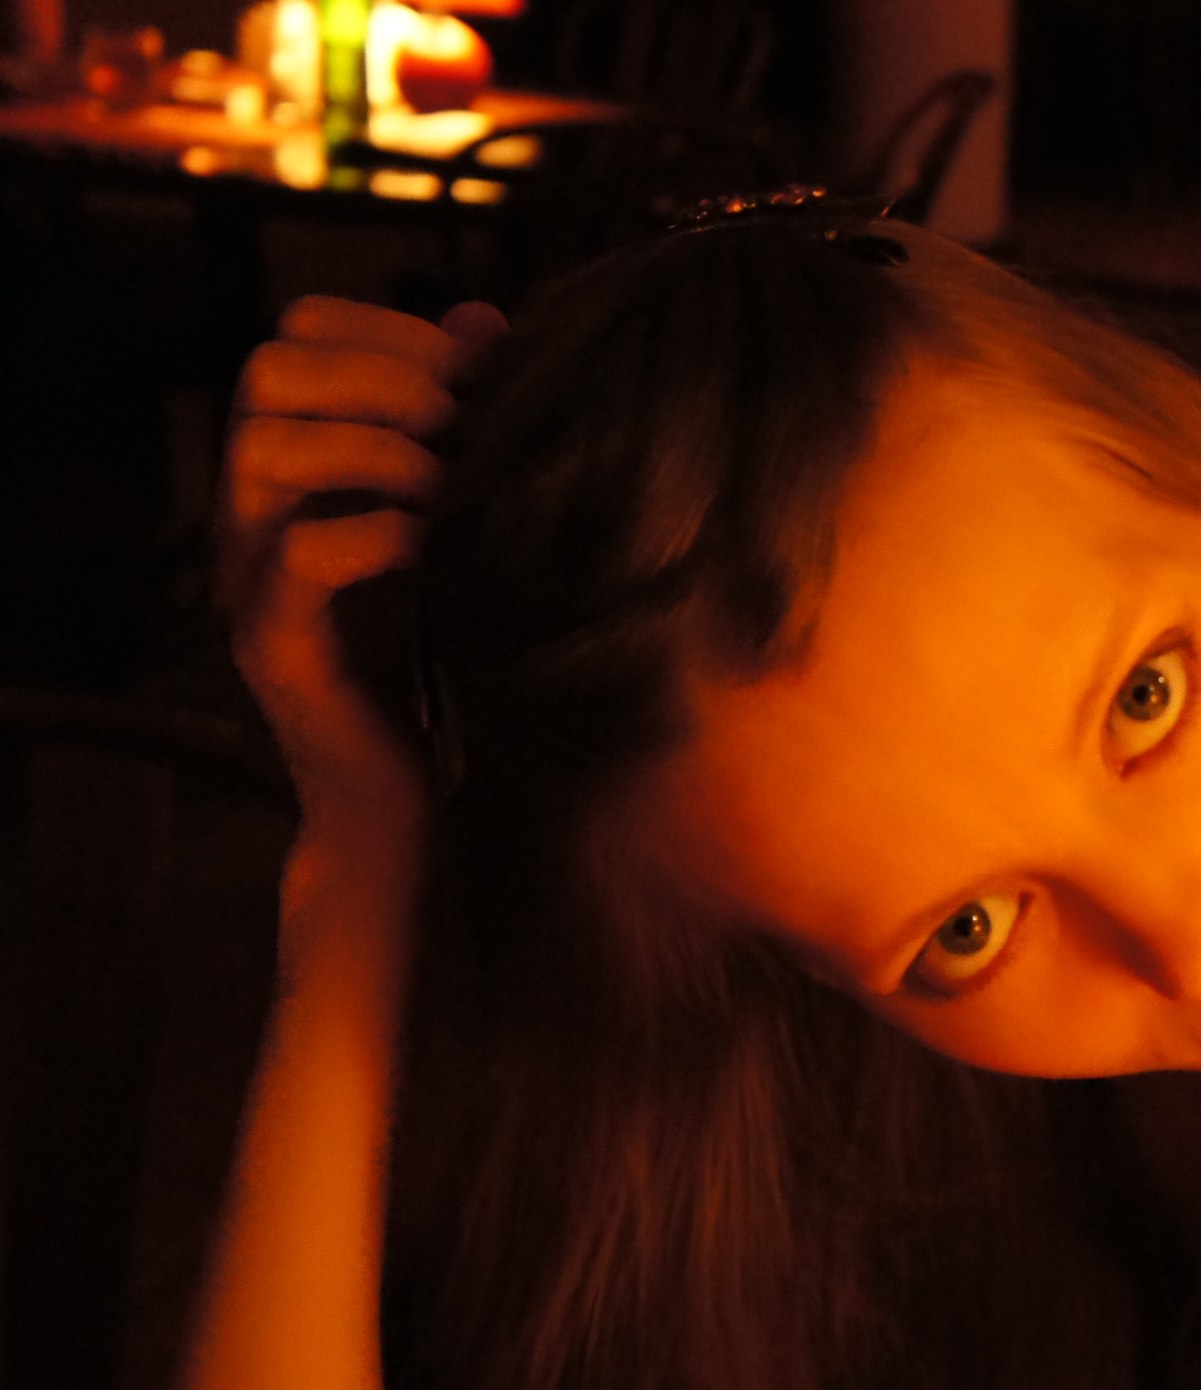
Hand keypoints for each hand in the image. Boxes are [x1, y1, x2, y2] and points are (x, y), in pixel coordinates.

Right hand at [222, 296, 505, 846]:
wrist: (420, 797)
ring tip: (453, 491)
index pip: (301, 331)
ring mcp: (251, 572)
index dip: (391, 330)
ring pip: (267, 449)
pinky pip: (300, 556)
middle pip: (270, 371)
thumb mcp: (463, 515)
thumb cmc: (453, 644)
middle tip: (464, 429)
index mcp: (297, 457)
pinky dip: (379, 537)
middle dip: (382, 377)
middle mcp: (254, 503)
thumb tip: (486, 320)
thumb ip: (464, 421)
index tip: (482, 374)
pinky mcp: (274, 643)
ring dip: (379, 451)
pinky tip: (440, 553)